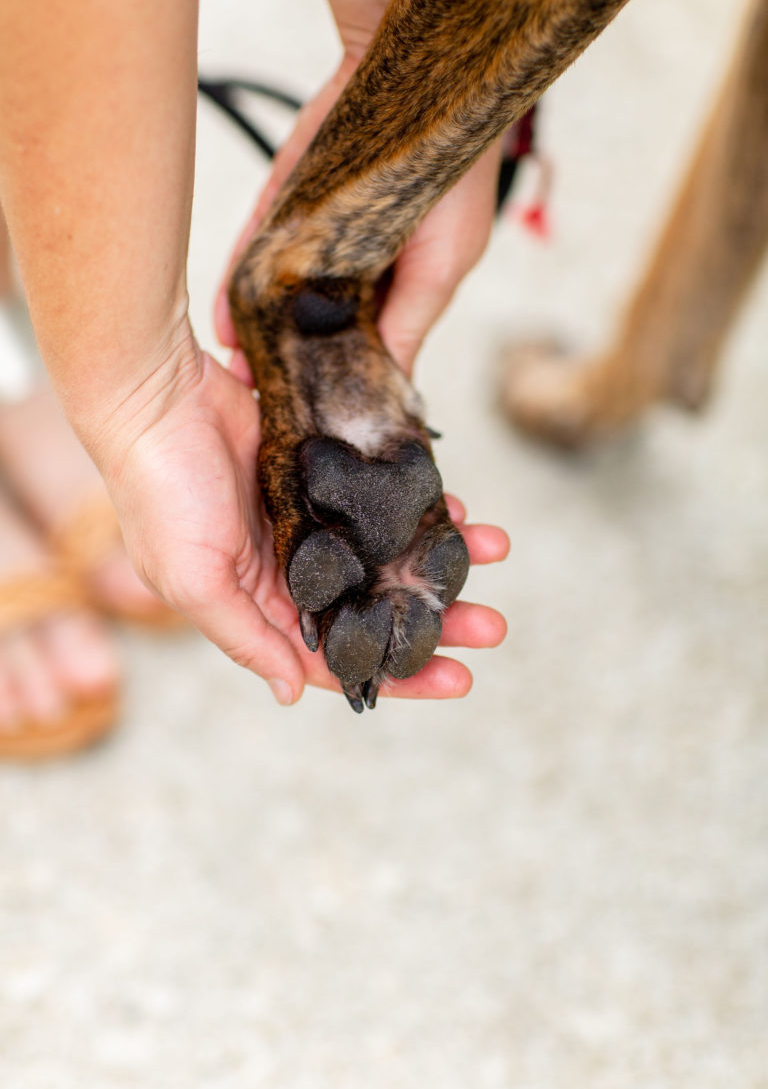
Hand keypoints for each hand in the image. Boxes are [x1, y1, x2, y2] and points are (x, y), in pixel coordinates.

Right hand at [103, 340, 507, 706]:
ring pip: (388, 552)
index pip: (337, 657)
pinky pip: (382, 497)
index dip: (397, 674)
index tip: (458, 680)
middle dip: (435, 619)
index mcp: (258, 605)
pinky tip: (459, 508)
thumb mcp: (193, 580)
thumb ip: (245, 638)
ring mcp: (309, 519)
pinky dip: (419, 505)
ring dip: (439, 558)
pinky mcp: (323, 472)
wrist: (154, 394)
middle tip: (492, 626)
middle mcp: (290, 569)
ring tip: (496, 552)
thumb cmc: (160, 493)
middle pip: (376, 608)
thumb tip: (293, 694)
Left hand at [216, 0, 501, 377]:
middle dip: (289, 369)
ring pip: (276, 298)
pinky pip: (255, 250)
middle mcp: (349, 272)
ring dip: (256, 336)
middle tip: (265, 411)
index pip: (361, 353)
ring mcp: (314, 240)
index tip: (319, 424)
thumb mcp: (442, 265)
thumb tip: (395, 391)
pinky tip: (225, 321)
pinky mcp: (285, 206)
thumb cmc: (451, 177)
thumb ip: (408, 323)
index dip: (341, 387)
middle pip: (310, 331)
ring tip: (236, 376)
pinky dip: (239, 284)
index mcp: (393, 292)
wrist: (418, 82)